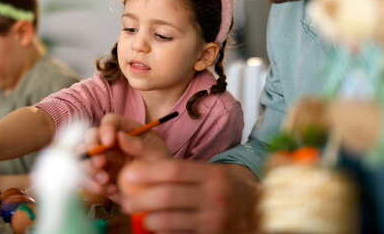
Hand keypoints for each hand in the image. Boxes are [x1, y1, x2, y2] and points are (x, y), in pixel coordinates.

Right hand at [80, 114, 170, 201]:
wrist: (163, 191)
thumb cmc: (162, 167)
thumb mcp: (157, 155)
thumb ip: (141, 146)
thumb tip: (120, 136)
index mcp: (127, 130)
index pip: (110, 121)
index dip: (105, 129)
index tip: (108, 141)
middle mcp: (112, 143)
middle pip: (90, 137)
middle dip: (91, 149)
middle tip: (100, 163)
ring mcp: (105, 161)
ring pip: (84, 159)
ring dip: (89, 170)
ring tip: (105, 181)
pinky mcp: (100, 178)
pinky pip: (87, 180)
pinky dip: (94, 186)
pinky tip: (111, 190)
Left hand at [118, 161, 260, 233]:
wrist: (258, 213)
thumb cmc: (223, 189)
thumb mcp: (208, 173)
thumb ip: (176, 168)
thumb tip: (136, 158)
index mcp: (214, 175)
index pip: (174, 170)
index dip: (147, 172)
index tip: (127, 174)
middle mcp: (216, 197)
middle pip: (168, 196)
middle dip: (140, 199)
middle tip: (125, 201)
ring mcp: (215, 221)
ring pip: (170, 221)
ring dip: (149, 219)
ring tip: (141, 215)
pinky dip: (164, 233)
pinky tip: (159, 227)